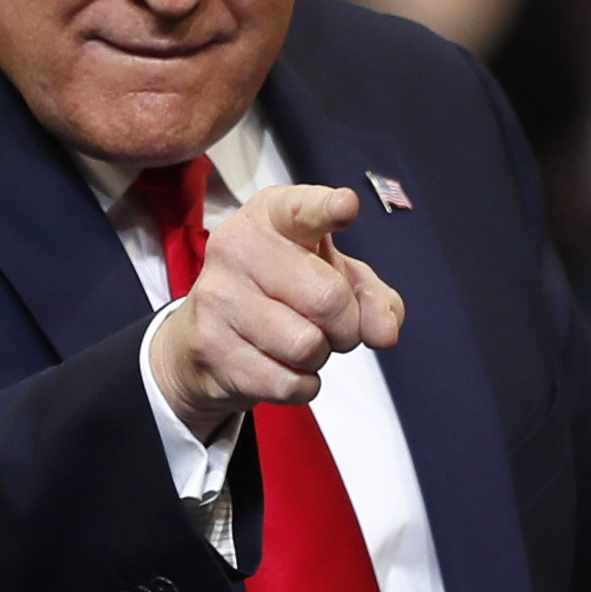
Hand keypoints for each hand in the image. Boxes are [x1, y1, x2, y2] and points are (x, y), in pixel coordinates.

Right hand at [145, 182, 403, 437]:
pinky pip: (286, 382)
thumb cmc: (284, 295)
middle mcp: (238, 246)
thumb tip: (384, 333)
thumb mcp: (337, 280)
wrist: (206, 339)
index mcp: (272, 214)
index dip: (328, 210)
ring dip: (319, 357)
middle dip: (346, 327)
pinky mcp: (208, 346)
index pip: (304, 210)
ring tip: (298, 343)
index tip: (346, 207)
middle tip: (331, 327)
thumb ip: (373, 298)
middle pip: (329, 299)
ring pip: (307, 346)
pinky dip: (300, 385)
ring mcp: (218, 296)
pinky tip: (280, 368)